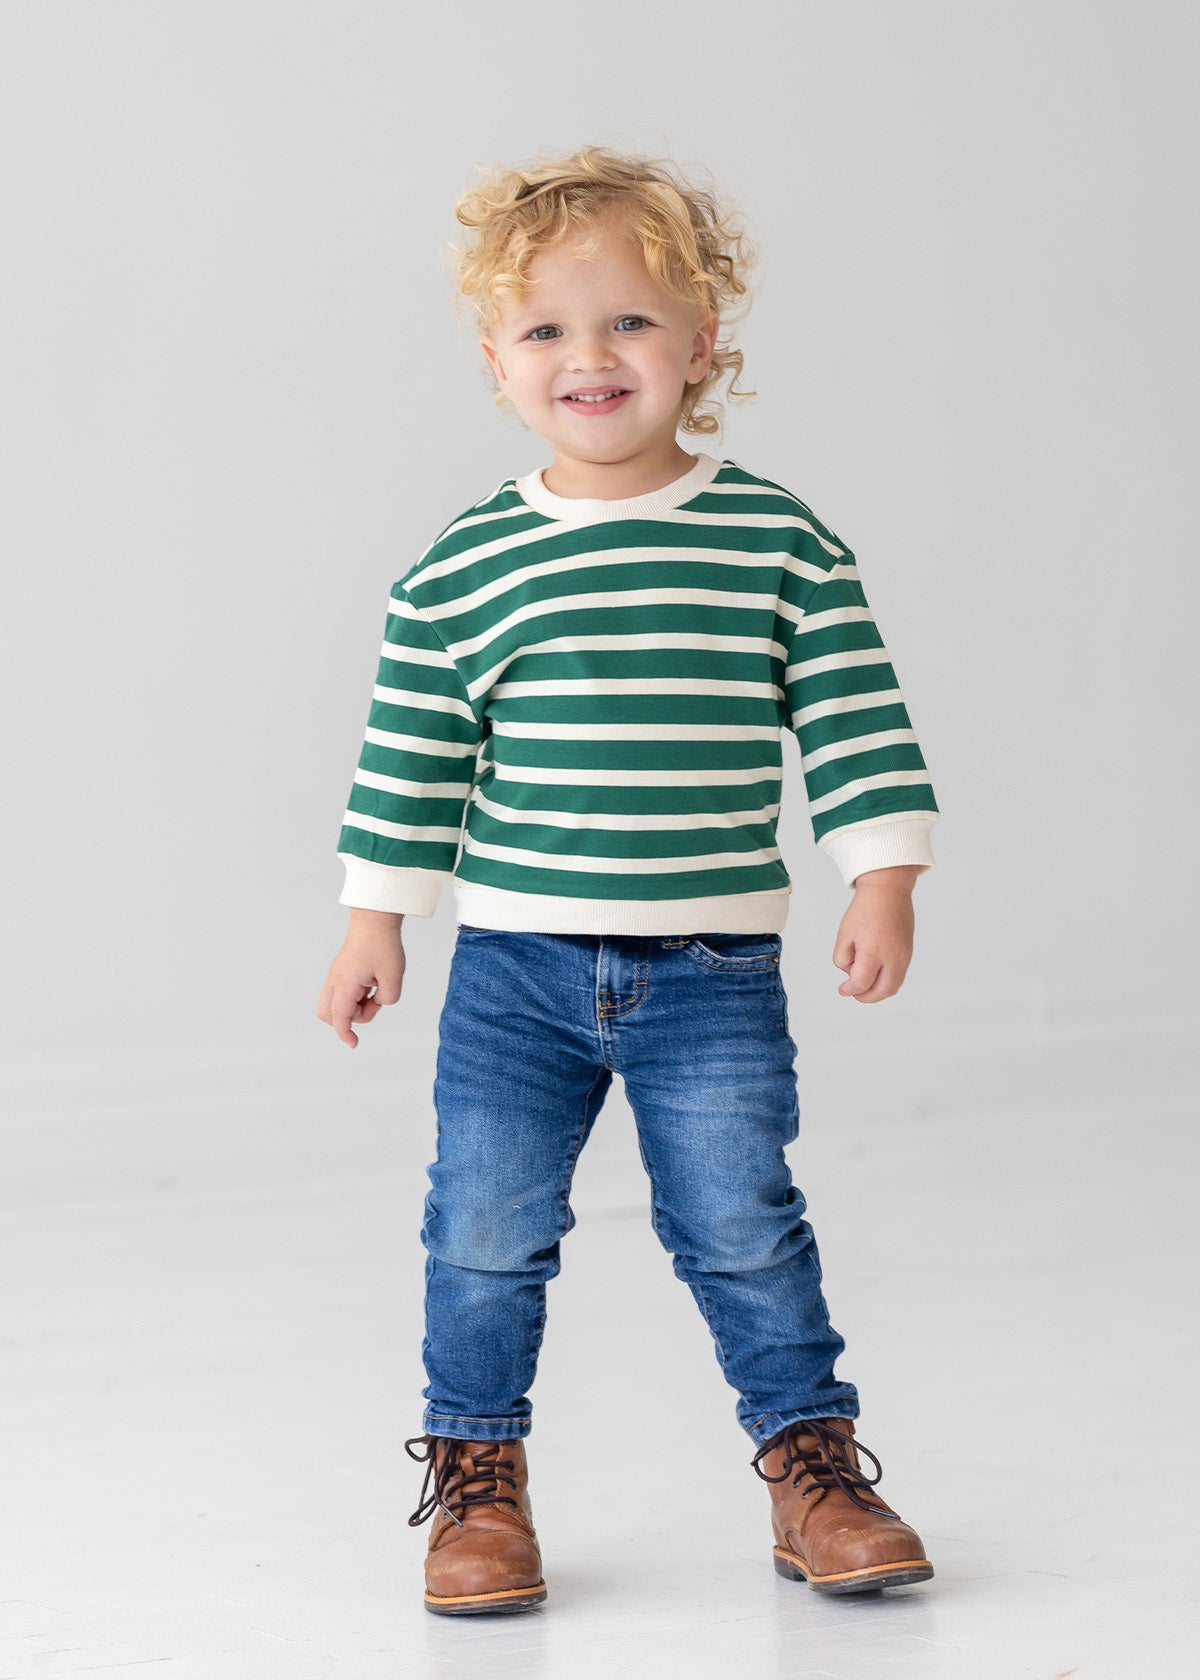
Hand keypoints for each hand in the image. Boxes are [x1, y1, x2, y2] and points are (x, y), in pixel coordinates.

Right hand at [315, 910, 405, 1047]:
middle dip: (348, 1019)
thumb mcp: (393, 976)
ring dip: (355, 1006)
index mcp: (345, 983)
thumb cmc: (382, 944)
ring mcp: (336, 976)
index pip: (339, 1017)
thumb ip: (388, 998)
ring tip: (377, 989)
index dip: (345, 1034)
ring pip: (335, 1004)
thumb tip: (378, 1003)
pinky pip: (343, 993)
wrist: (375, 920)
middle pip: (327, 1013)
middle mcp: (335, 981)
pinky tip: (373, 983)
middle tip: (372, 1005)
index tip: (354, 1044)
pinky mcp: (341, 972)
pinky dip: (356, 996)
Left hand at [832, 869, 917, 1003]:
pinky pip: (899, 975)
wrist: (887, 891)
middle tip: (854, 992)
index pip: (861, 983)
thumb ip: (842, 958)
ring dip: (878, 992)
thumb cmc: (865, 909)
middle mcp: (892, 957)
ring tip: (864, 985)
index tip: (843, 989)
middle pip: (881, 992)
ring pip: (893, 986)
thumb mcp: (844, 934)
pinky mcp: (908, 952)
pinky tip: (876, 974)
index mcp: (873, 952)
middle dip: (865, 997)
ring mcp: (903, 956)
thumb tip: (850, 973)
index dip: (849, 990)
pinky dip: (887, 981)